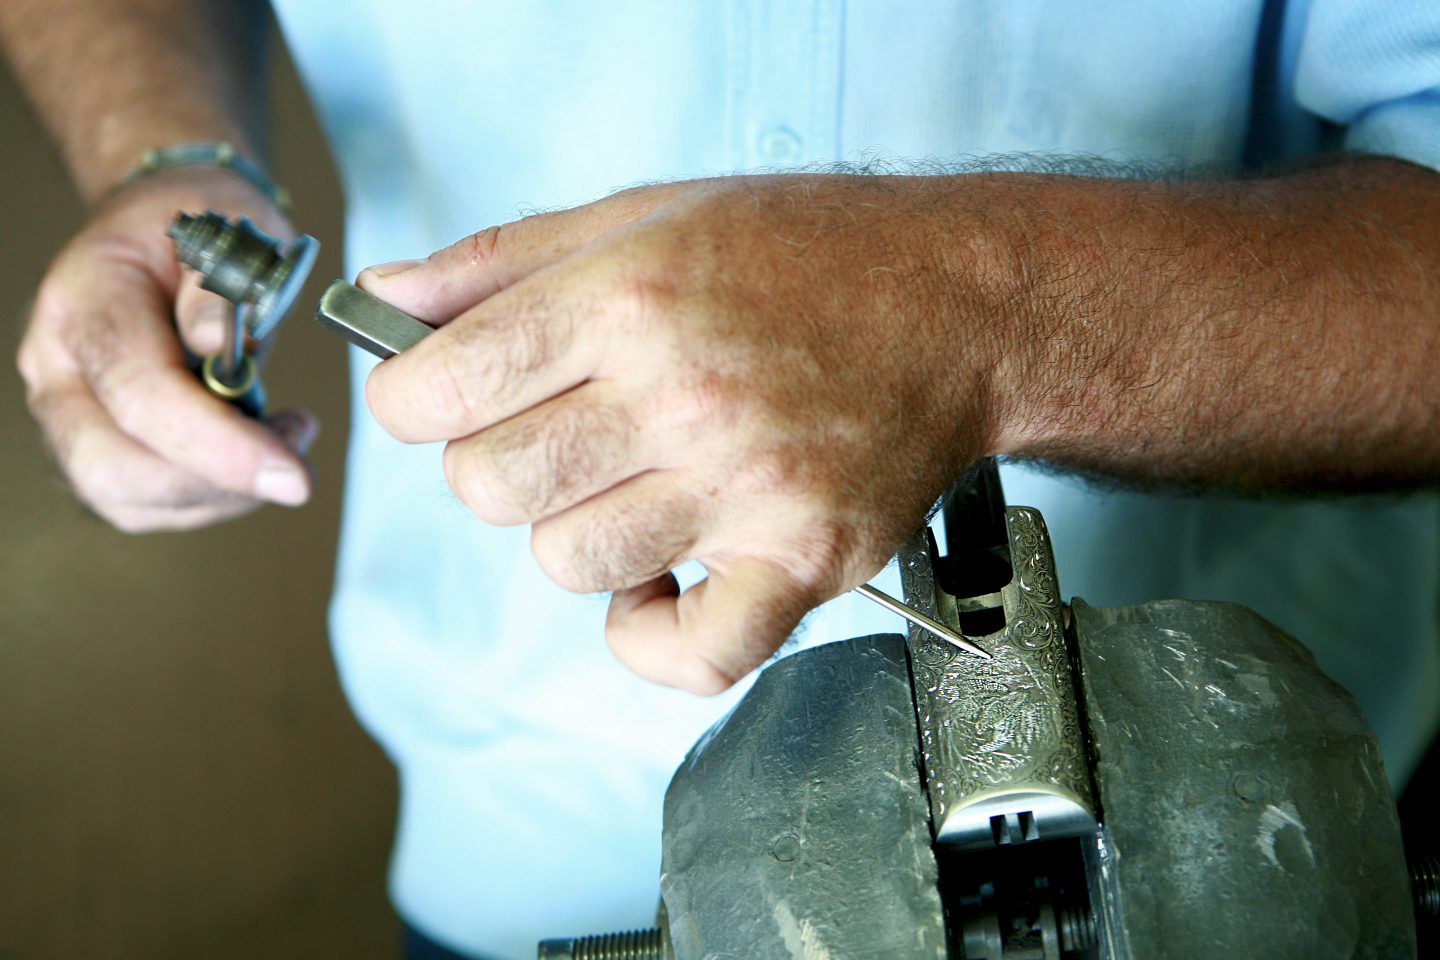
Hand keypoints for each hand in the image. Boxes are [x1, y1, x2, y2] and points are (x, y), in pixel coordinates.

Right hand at [17, 167, 318, 531]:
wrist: (162, 226)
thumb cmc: (201, 225)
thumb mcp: (231, 227)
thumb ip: (222, 287)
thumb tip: (214, 347)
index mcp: (86, 299)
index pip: (139, 393)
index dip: (217, 444)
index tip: (293, 472)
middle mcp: (57, 364)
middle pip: (112, 467)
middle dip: (215, 483)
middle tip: (294, 458)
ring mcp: (67, 411)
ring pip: (126, 498)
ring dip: (220, 494)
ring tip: (283, 439)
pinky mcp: (94, 444)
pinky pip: (145, 503)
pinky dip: (210, 496)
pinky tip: (253, 452)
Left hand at [362, 176, 998, 693]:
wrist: (958, 302)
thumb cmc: (806, 255)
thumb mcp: (645, 214)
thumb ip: (503, 260)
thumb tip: (383, 295)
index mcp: (629, 298)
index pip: (439, 388)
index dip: (410, 400)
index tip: (431, 400)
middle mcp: (684, 396)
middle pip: (488, 488)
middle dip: (493, 465)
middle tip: (554, 436)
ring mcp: (748, 488)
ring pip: (570, 563)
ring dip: (579, 533)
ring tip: (634, 488)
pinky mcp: (805, 559)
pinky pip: (689, 654)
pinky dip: (651, 638)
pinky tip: (663, 584)